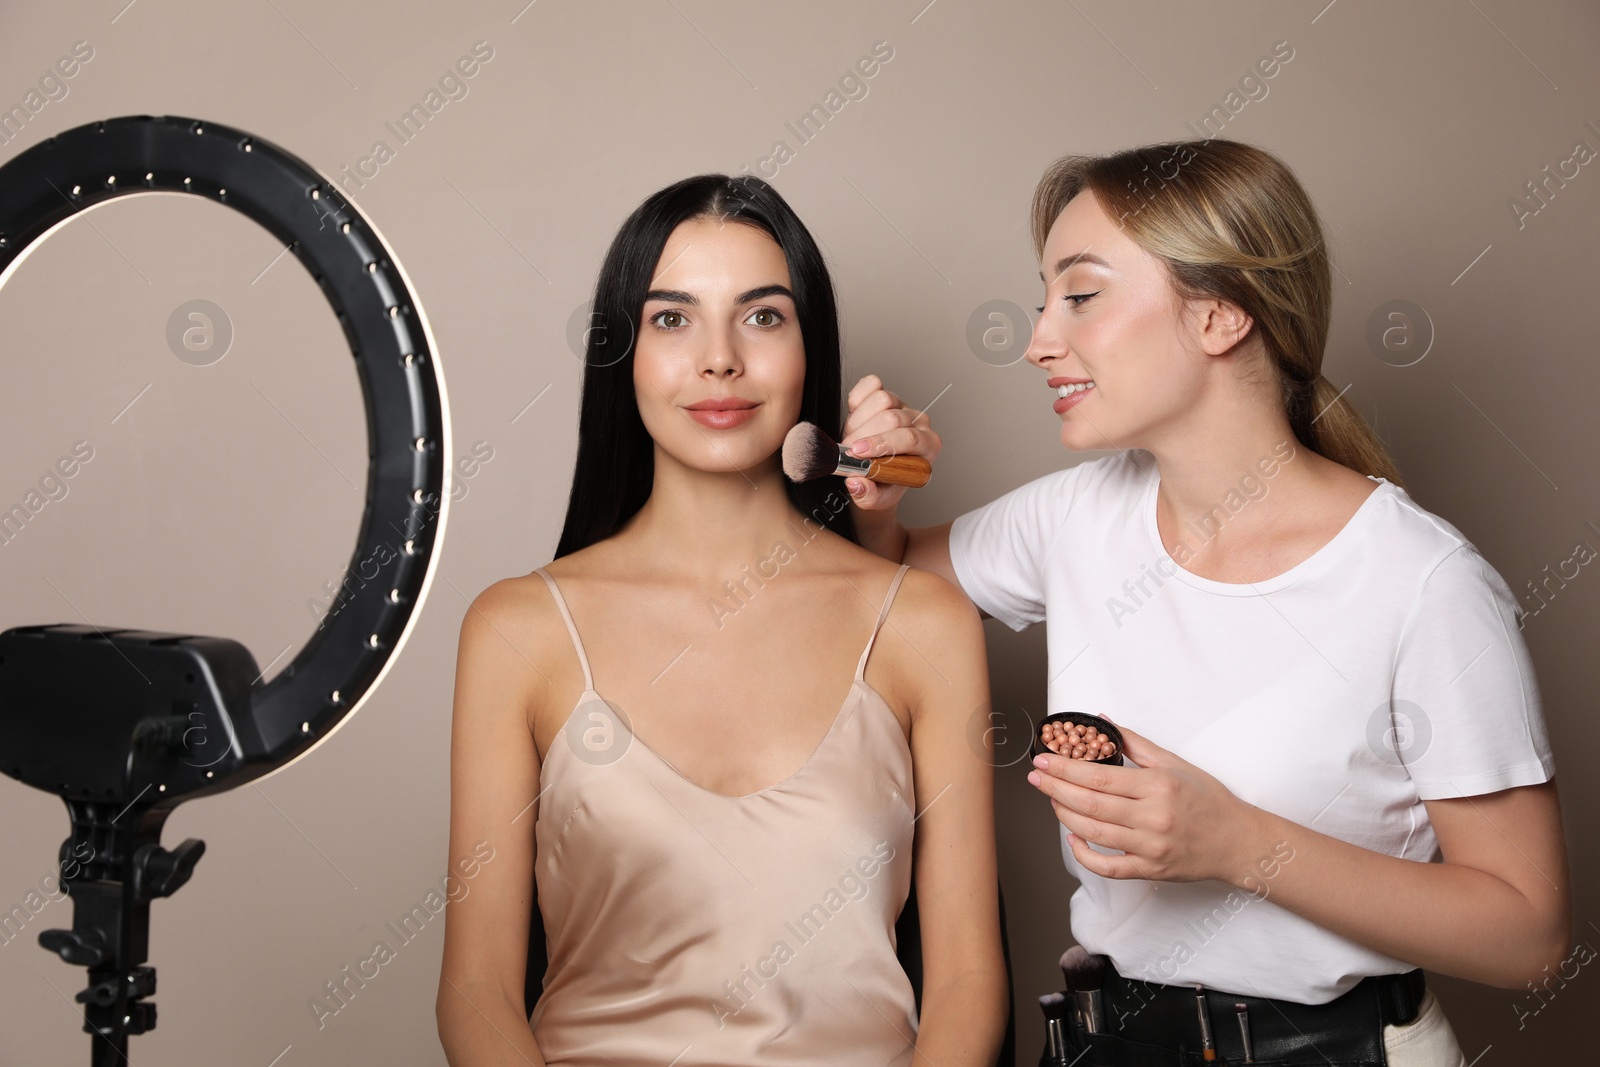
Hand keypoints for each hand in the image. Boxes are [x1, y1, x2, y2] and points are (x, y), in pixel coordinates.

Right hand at [840, 375, 941, 512]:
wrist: (874, 473)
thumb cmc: (882, 484)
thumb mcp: (875, 499)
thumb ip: (868, 496)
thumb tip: (856, 483)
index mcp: (927, 446)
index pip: (910, 438)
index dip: (881, 443)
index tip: (857, 452)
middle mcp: (919, 423)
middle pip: (893, 418)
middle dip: (864, 435)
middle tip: (848, 450)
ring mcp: (903, 405)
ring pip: (882, 399)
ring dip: (859, 421)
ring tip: (852, 438)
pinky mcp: (886, 394)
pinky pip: (871, 385)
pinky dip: (857, 400)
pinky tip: (855, 418)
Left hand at [1025, 723, 1267, 887]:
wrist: (1238, 841)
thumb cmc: (1208, 799)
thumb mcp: (1174, 763)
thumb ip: (1134, 743)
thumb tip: (1101, 721)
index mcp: (1158, 786)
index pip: (1099, 777)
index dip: (1065, 768)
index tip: (1044, 759)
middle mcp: (1153, 818)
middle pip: (1090, 804)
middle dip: (1055, 788)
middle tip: (1036, 776)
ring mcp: (1150, 848)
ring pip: (1094, 833)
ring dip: (1065, 816)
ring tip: (1051, 799)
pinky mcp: (1151, 870)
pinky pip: (1109, 868)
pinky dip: (1085, 855)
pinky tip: (1073, 838)